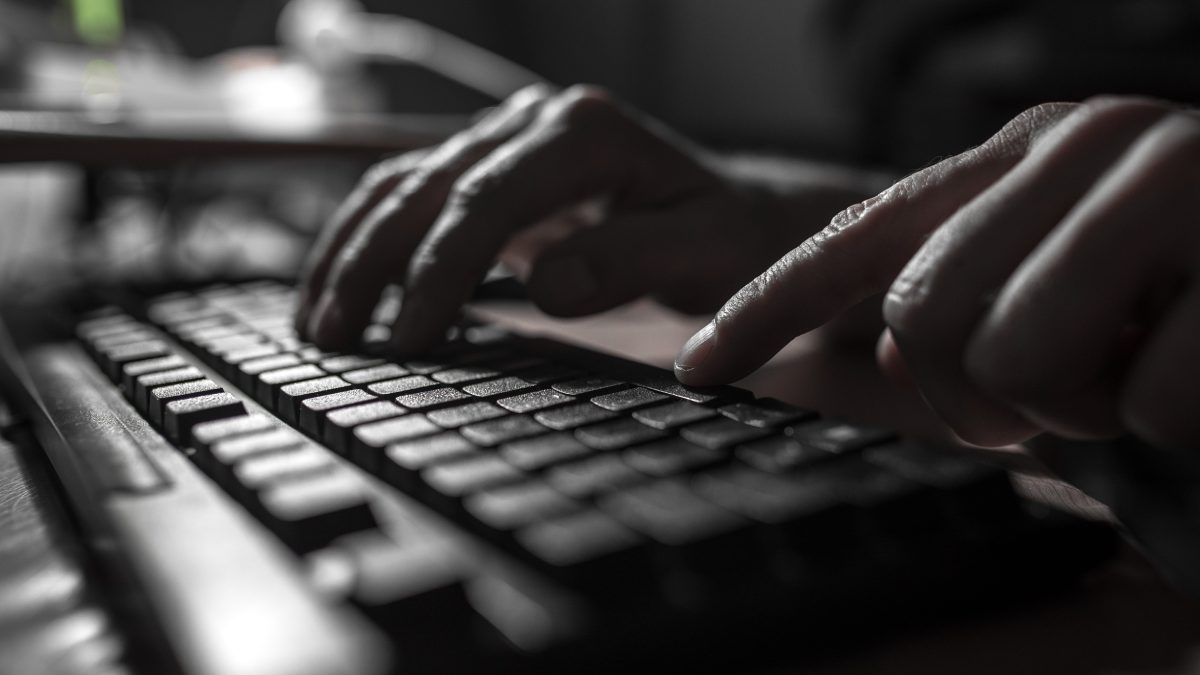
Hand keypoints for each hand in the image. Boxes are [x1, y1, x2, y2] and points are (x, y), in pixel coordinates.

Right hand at [295, 84, 854, 352]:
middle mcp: (535, 122)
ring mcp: (508, 139)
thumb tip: (546, 287)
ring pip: (404, 184)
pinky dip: (370, 238)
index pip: (487, 200)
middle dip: (371, 264)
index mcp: (584, 133)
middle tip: (333, 340)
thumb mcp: (703, 253)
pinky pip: (413, 194)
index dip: (439, 271)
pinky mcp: (492, 168)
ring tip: (315, 321)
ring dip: (352, 250)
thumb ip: (630, 261)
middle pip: (428, 187)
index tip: (410, 340)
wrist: (737, 213)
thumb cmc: (727, 237)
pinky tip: (342, 285)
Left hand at [676, 97, 1199, 448]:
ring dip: (1086, 409)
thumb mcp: (1079, 310)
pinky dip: (1184, 426)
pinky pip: (1148, 402)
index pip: (858, 241)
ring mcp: (1171, 181)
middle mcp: (1086, 146)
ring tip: (1148, 372)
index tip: (698, 366)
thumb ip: (975, 313)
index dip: (767, 310)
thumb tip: (872, 356)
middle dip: (982, 398)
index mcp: (1027, 159)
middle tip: (1067, 396)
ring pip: (1013, 361)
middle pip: (921, 321)